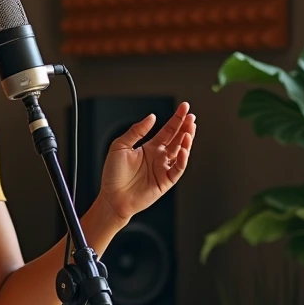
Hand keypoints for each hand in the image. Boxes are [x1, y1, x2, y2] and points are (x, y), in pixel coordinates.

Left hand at [98, 102, 194, 221]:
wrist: (112, 197)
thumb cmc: (113, 174)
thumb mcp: (120, 146)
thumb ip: (136, 131)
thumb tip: (151, 117)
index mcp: (149, 147)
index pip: (167, 130)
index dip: (177, 119)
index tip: (184, 107)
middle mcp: (159, 157)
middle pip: (177, 139)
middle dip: (185, 127)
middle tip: (191, 116)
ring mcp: (163, 169)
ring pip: (180, 152)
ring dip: (186, 140)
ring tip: (190, 129)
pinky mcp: (166, 181)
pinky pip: (177, 169)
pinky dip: (182, 159)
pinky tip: (184, 148)